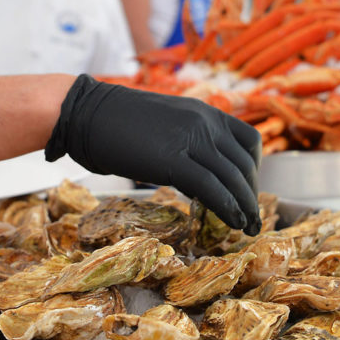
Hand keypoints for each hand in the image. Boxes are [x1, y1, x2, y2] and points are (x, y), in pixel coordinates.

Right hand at [45, 75, 262, 233]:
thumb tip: (202, 184)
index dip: (253, 171)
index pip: (248, 141)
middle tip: (253, 218)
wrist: (86, 113)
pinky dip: (227, 207)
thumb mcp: (166, 128)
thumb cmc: (118, 123)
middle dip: (251, 194)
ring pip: (232, 177)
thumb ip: (189, 149)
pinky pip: (210, 186)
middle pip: (243, 164)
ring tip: (247, 227)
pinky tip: (232, 222)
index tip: (247, 192)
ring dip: (244, 206)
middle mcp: (205, 122)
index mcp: (205, 112)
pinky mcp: (172, 159)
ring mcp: (190, 139)